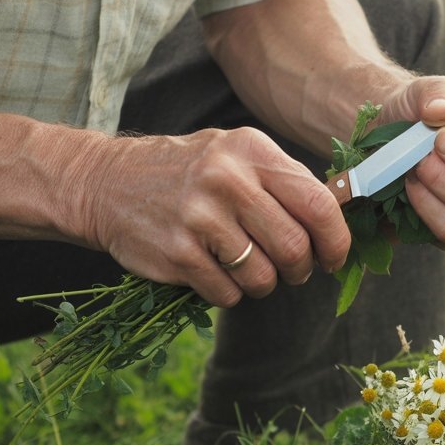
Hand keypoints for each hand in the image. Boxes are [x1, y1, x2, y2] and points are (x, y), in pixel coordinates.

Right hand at [70, 127, 350, 305]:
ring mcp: (199, 217)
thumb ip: (284, 182)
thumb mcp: (236, 155)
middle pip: (294, 246)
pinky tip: (213, 270)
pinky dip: (228, 292)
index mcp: (251, 151)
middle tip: (292, 269)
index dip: (336, 240)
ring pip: (263, 277)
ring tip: (246, 267)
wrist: (106, 183)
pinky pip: (227, 294)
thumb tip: (339, 222)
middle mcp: (227, 179)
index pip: (318, 203)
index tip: (334, 257)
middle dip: (301, 269)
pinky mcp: (177, 253)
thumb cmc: (189, 173)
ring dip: (263, 284)